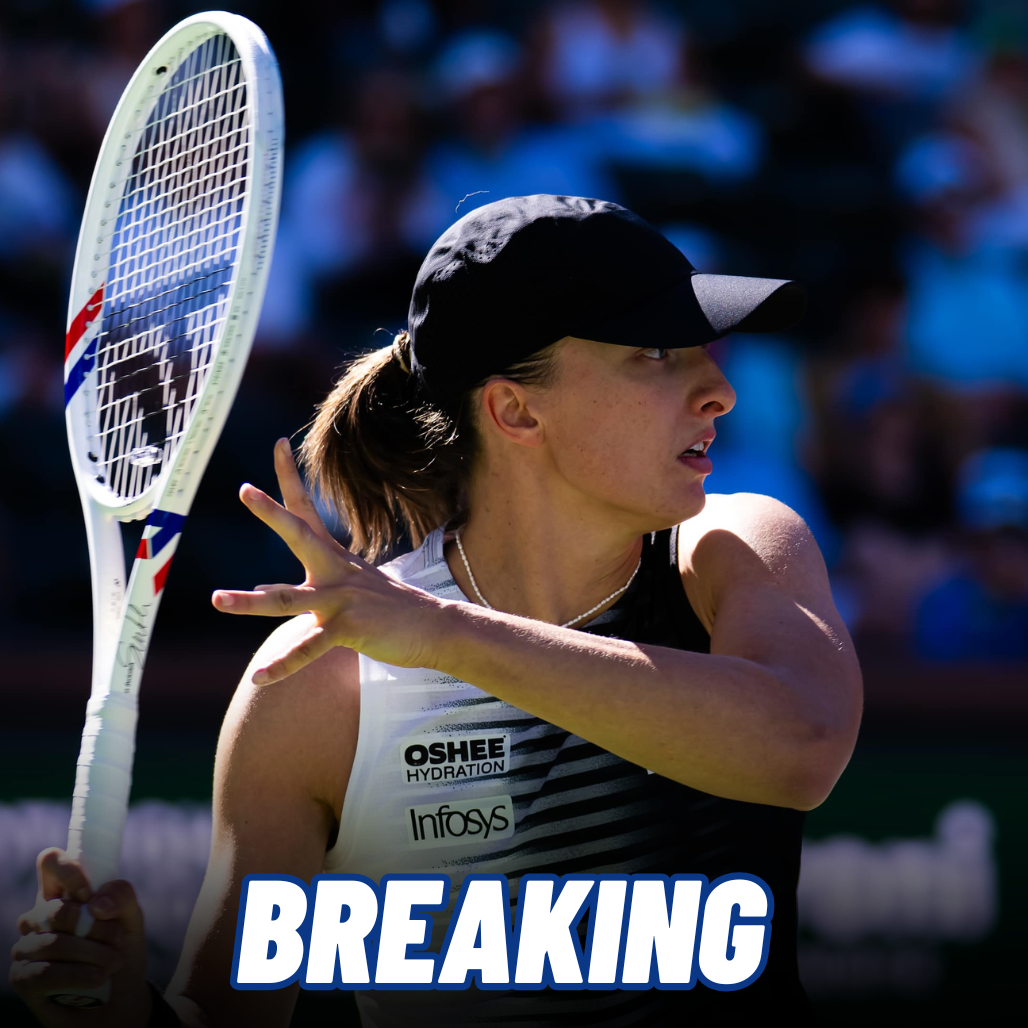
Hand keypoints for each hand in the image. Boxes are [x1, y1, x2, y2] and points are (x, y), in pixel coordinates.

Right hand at [10, 849, 150, 1026]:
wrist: (119, 1000)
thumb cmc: (121, 951)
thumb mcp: (132, 919)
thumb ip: (122, 897)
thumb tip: (96, 902)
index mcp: (63, 892)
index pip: (50, 862)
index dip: (68, 871)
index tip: (90, 893)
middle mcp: (39, 916)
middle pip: (55, 909)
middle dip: (94, 927)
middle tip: (116, 939)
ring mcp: (28, 947)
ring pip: (52, 942)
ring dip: (91, 954)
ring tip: (113, 963)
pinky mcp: (23, 977)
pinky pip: (43, 972)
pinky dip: (76, 975)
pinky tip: (96, 979)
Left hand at [212, 438, 449, 682]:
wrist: (436, 629)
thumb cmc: (396, 610)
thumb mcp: (359, 587)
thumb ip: (322, 583)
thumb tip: (276, 586)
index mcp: (336, 559)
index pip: (307, 511)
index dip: (291, 478)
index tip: (278, 445)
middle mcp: (335, 572)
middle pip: (299, 535)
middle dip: (271, 513)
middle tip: (245, 490)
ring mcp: (340, 600)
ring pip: (286, 598)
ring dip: (249, 601)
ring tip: (217, 599)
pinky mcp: (347, 629)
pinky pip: (308, 649)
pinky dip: (283, 665)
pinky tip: (259, 678)